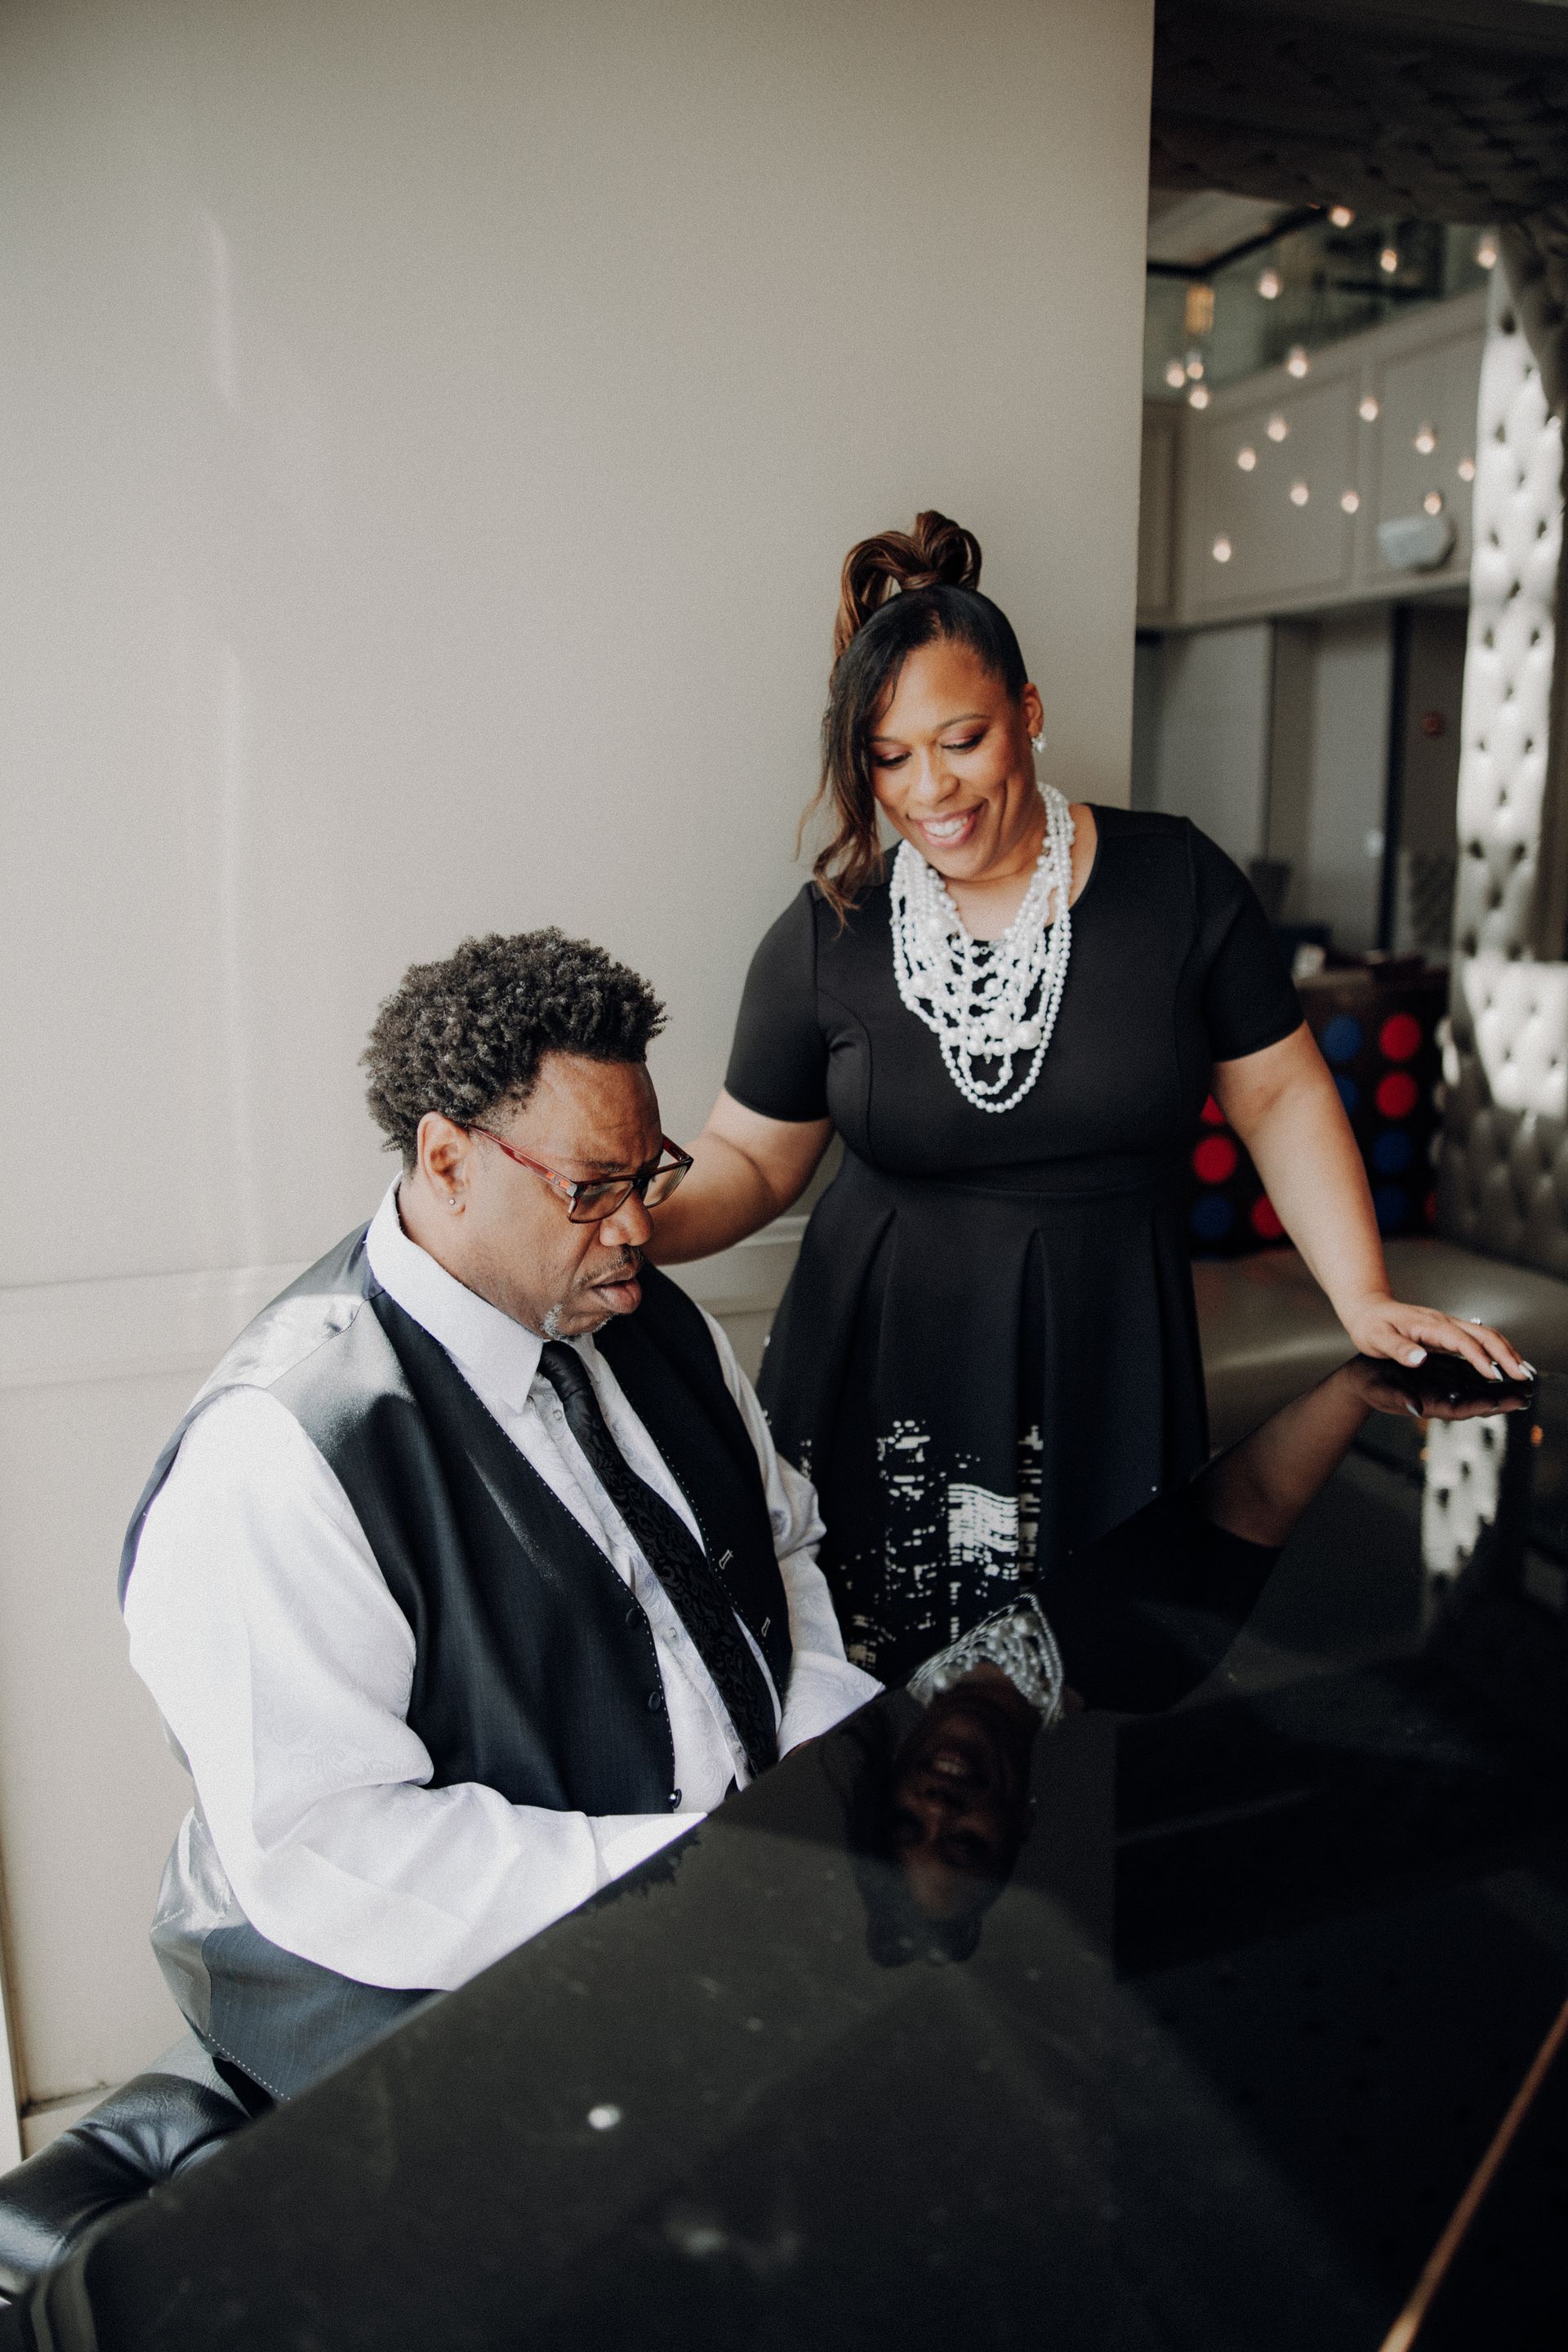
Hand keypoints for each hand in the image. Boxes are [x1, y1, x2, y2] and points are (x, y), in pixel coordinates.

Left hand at [1339, 1295, 1532, 1383]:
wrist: (1367, 1309)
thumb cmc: (1371, 1326)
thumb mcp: (1376, 1339)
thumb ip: (1398, 1349)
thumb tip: (1419, 1358)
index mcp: (1430, 1325)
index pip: (1462, 1341)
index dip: (1479, 1358)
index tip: (1494, 1376)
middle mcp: (1444, 1322)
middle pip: (1483, 1335)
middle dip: (1505, 1355)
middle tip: (1523, 1376)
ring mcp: (1448, 1325)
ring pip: (1485, 1334)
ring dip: (1506, 1351)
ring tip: (1523, 1370)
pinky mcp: (1448, 1330)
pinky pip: (1478, 1338)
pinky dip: (1496, 1349)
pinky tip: (1504, 1362)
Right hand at [1342, 1355, 1530, 1420]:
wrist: (1363, 1377)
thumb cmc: (1370, 1385)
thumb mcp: (1380, 1390)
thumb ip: (1398, 1400)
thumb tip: (1415, 1408)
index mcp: (1428, 1404)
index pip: (1460, 1409)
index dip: (1481, 1406)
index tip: (1500, 1404)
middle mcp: (1441, 1398)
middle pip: (1476, 1402)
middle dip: (1500, 1400)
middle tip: (1525, 1395)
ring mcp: (1443, 1387)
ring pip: (1477, 1390)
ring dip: (1499, 1388)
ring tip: (1522, 1382)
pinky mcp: (1443, 1376)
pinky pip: (1470, 1377)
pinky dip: (1486, 1374)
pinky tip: (1501, 1367)